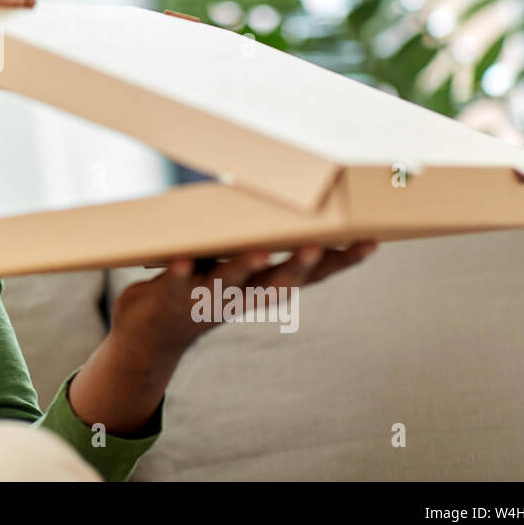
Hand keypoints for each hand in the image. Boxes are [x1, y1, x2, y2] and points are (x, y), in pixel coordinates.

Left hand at [67, 241, 377, 435]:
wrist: (152, 334)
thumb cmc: (201, 284)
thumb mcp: (233, 263)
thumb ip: (252, 235)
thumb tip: (279, 190)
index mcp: (263, 286)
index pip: (310, 276)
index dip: (341, 261)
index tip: (371, 242)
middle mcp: (242, 296)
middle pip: (277, 283)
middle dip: (299, 266)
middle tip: (319, 247)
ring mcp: (206, 299)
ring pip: (229, 283)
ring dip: (244, 267)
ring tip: (259, 251)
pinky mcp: (171, 297)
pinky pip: (176, 285)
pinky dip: (178, 273)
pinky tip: (178, 260)